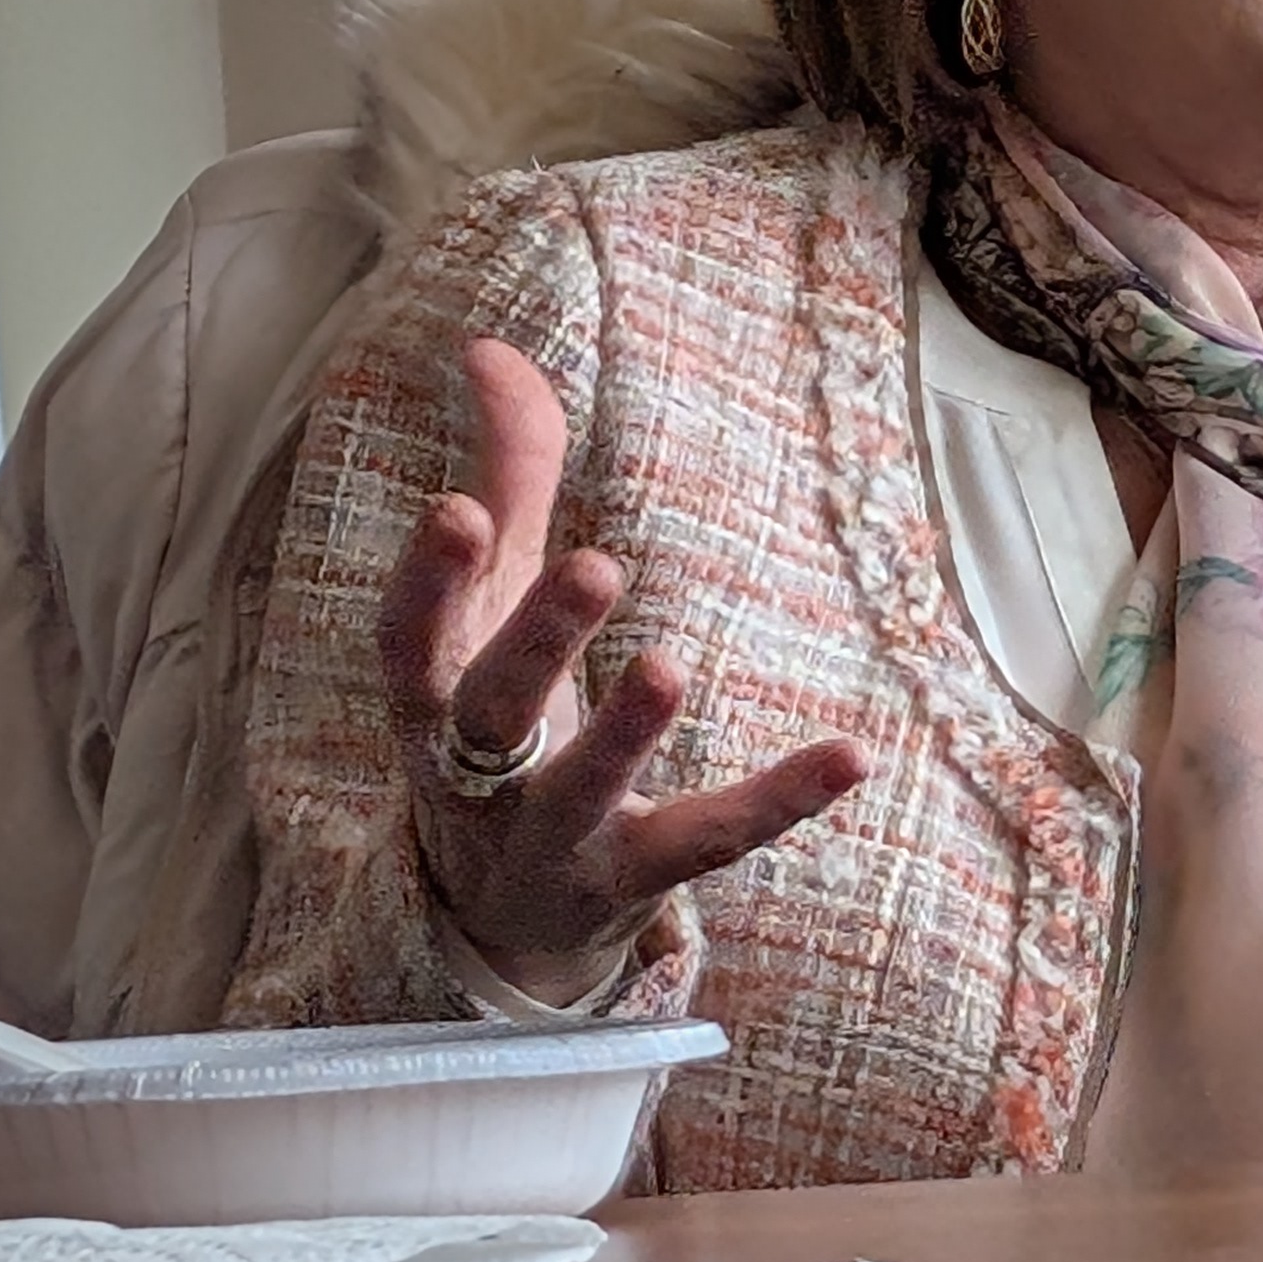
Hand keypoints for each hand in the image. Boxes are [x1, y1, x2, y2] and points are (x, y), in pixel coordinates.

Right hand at [380, 337, 867, 1005]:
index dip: (429, 581)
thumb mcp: (495, 601)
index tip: (458, 509)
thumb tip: (489, 346)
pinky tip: (850, 755)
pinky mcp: (632, 881)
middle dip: (539, 638)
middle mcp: (475, 773)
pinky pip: (706, 842)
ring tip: (669, 668)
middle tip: (597, 564)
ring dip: (622, 735)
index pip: (411, 639)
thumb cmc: (495, 719)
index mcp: (435, 697)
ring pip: (581, 792)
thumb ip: (509, 476)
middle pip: (492, 708)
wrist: (498, 915)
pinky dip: (778, 801)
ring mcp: (551, 839)